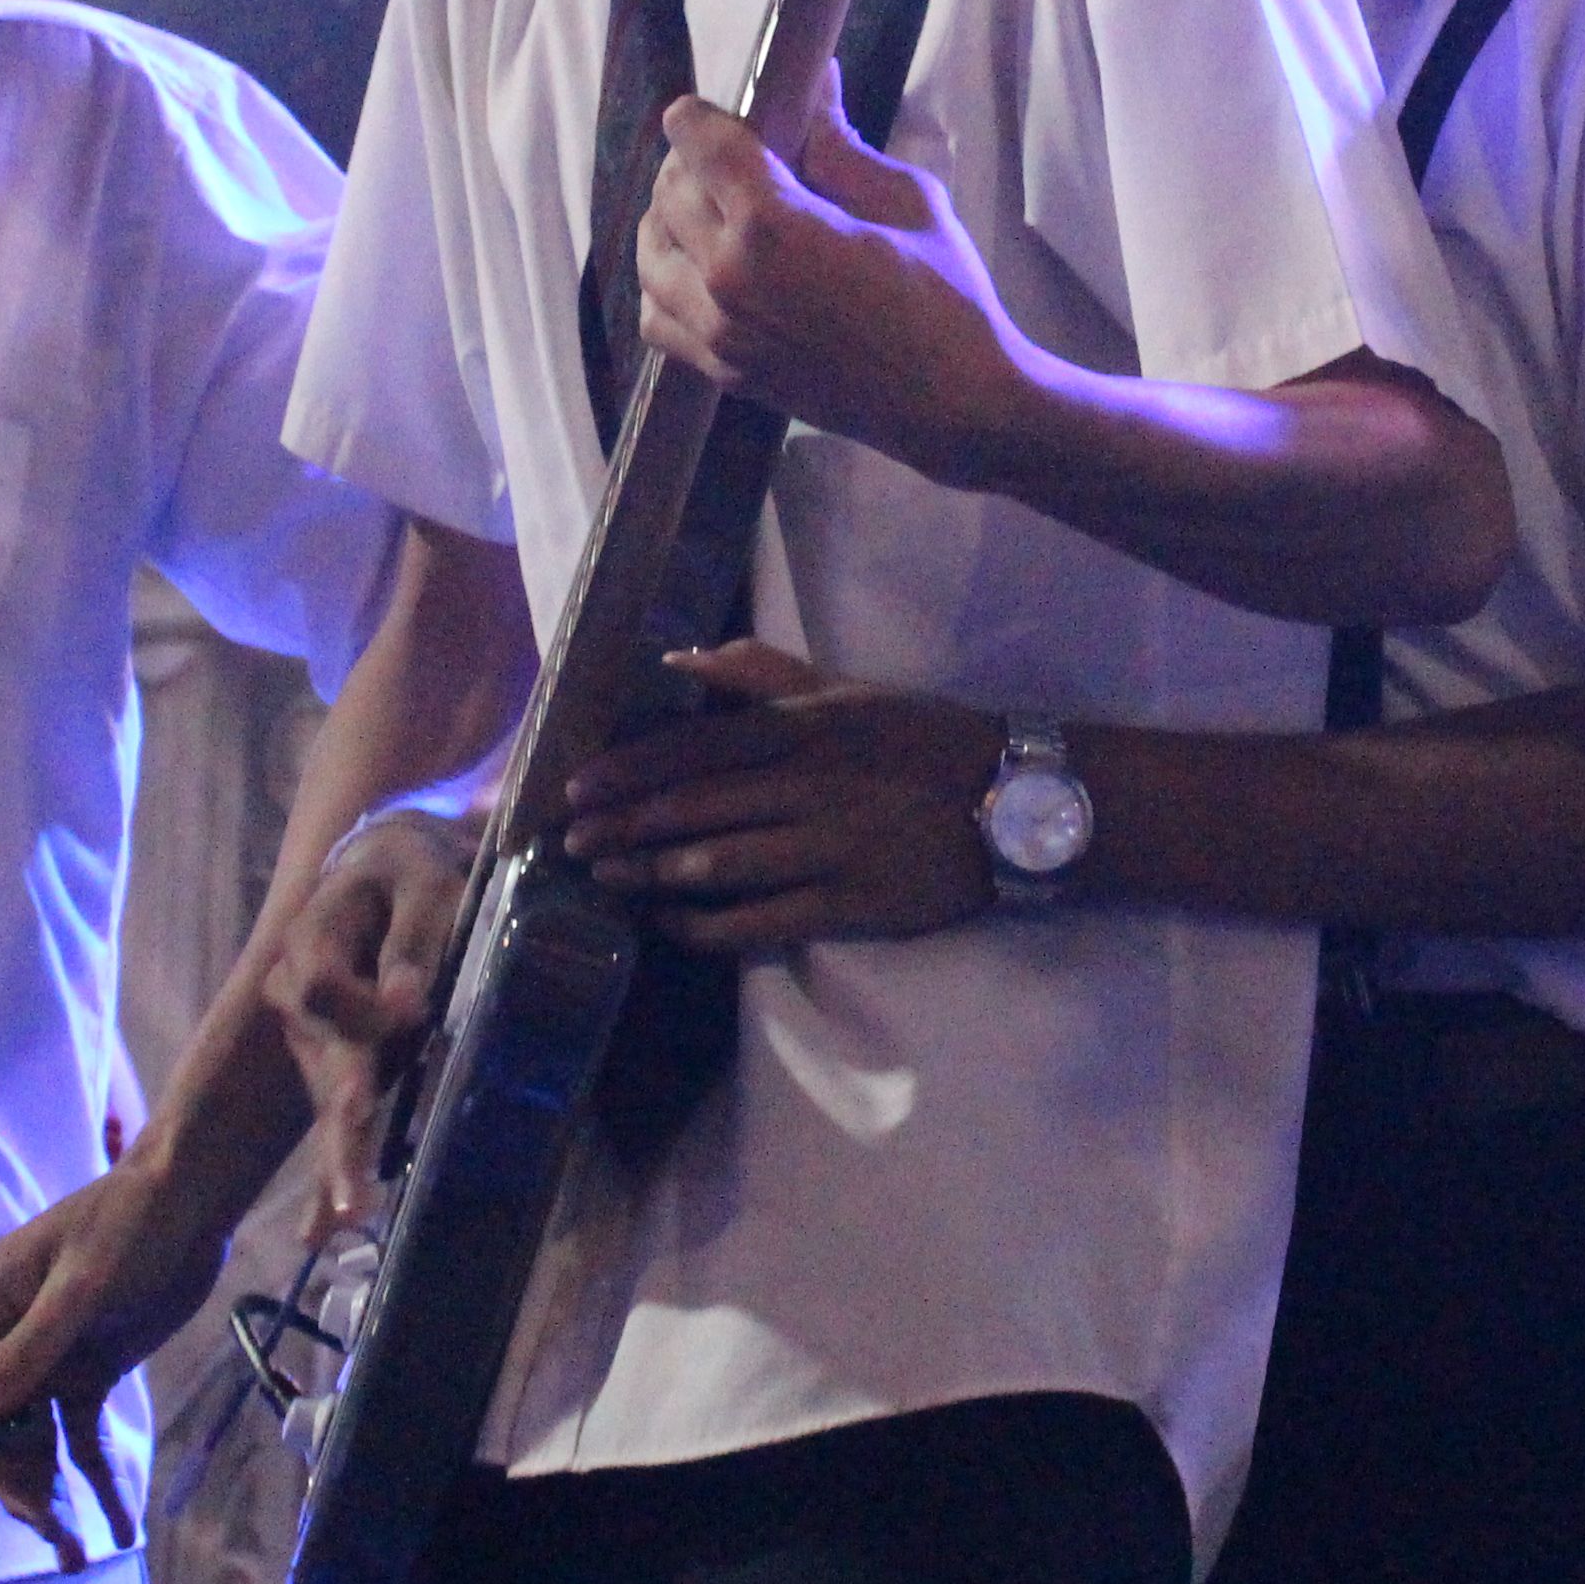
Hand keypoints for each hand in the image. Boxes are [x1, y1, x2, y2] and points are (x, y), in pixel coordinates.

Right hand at [0, 1165, 215, 1569]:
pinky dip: (97, 1481)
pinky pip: (80, 1439)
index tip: (13, 1444)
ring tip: (77, 1556)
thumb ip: (27, 1350)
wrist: (195, 1201)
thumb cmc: (130, 1224)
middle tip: (55, 1535)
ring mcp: (43, 1361)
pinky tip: (117, 1527)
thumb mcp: (82, 1286)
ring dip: (50, 1498)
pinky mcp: (86, 1374)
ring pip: (30, 1445)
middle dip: (13, 1483)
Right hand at [272, 811, 473, 1226]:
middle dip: (340, 1114)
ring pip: (325, 1100)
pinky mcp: (339, 1067)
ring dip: (336, 1158)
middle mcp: (295, 996)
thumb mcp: (423, 879)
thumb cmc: (411, 871)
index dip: (361, 1003)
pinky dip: (329, 1175)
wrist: (389, 874)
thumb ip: (414, 934)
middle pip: (317, 1058)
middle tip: (357, 1164)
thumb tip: (405, 999)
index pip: (320, 984)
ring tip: (345, 1215)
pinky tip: (315, 1232)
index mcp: (310, 937)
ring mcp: (314, 1039)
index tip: (411, 1010)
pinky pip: (330, 1121)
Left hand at [561, 641, 1001, 952]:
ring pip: (720, 864)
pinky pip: (761, 920)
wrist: (1013, 802)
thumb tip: (680, 658)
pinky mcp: (851, 906)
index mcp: (809, 729)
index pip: (698, 746)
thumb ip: (762, 674)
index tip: (578, 786)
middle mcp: (813, 785)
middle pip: (697, 807)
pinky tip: (668, 922)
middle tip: (570, 843)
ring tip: (605, 878)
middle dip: (625, 826)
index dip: (631, 768)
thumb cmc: (922, 739)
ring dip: (652, 873)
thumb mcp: (847, 692)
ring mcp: (831, 849)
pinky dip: (706, 925)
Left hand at [633, 100, 1028, 477]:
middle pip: (669, 193)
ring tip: (712, 212)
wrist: (953, 404)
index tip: (708, 112)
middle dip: (691, 163)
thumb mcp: (905, 201)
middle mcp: (728, 277)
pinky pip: (656, 317)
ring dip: (670, 220)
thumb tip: (814, 84)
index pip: (699, 145)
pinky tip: (702, 272)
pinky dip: (665, 285)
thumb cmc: (944, 296)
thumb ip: (841, 146)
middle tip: (729, 159)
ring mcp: (718, 332)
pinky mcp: (723, 371)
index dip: (698, 118)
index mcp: (773, 225)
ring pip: (651, 252)